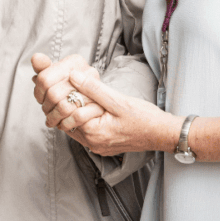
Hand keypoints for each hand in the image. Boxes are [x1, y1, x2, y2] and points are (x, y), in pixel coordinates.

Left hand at [32, 53, 177, 155]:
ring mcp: (96, 145)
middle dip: (63, 102)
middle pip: (66, 120)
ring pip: (73, 125)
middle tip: (57, 85)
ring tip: (72, 92)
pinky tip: (85, 104)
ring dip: (72, 109)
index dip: (62, 95)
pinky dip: (81, 116)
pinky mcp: (101, 144)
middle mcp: (92, 143)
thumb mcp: (118, 100)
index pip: (66, 112)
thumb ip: (94, 88)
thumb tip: (73, 75)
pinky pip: (84, 130)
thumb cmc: (144, 118)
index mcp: (94, 133)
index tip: (56, 80)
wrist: (163, 134)